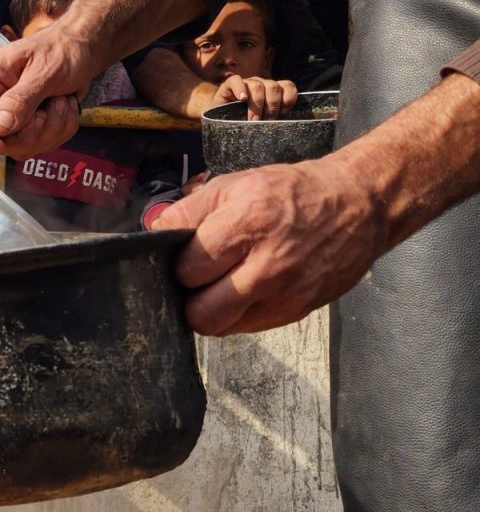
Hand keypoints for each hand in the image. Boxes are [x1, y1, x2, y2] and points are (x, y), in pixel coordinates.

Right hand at [0, 26, 91, 156]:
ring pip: (21, 147)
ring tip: (60, 102)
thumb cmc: (62, 50)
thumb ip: (20, 100)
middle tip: (47, 109)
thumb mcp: (43, 72)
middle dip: (30, 133)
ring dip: (50, 129)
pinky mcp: (29, 127)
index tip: (3, 138)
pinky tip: (64, 107)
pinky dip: (60, 130)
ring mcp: (11, 117)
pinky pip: (41, 145)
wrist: (84, 50)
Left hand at [153, 158, 384, 335]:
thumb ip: (188, 211)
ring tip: (220, 285)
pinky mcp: (299, 311)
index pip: (188, 270)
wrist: (357, 205)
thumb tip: (153, 231)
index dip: (179, 265)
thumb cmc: (291, 192)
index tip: (186, 257)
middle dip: (190, 298)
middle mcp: (268, 267)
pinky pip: (249, 327)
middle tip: (198, 280)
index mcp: (247, 227)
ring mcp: (286, 294)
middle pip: (201, 313)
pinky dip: (238, 314)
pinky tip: (244, 290)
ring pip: (223, 327)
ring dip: (212, 310)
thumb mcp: (234, 184)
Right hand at [209, 75, 298, 118]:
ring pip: (258, 86)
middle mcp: (261, 84)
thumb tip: (286, 126)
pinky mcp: (229, 84)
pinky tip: (242, 100)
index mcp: (272, 91)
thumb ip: (274, 118)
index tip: (283, 114)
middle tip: (266, 122)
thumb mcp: (263, 120)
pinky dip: (241, 90)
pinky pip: (237, 81)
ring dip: (257, 105)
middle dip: (272, 106)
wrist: (219, 118)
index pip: (288, 86)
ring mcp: (246, 83)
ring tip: (253, 120)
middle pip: (273, 87)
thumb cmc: (243, 121)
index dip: (288, 99)